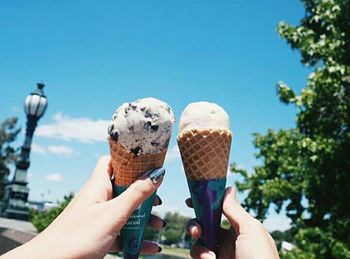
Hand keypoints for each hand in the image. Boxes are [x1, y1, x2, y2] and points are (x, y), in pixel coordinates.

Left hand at [4, 156, 165, 258]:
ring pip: (126, 212)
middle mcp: (99, 198)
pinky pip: (122, 232)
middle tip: (158, 201)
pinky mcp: (100, 235)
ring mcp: (99, 217)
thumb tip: (158, 172)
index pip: (114, 162)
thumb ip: (137, 193)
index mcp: (99, 185)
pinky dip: (136, 238)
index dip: (131, 160)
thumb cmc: (77, 237)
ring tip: (159, 225)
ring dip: (144, 218)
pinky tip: (150, 247)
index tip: (150, 162)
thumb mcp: (114, 214)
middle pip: (126, 188)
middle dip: (144, 195)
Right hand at [185, 187, 278, 258]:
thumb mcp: (250, 229)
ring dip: (198, 244)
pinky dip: (200, 255)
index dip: (205, 204)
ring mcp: (220, 253)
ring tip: (208, 255)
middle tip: (196, 230)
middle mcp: (229, 240)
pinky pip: (199, 255)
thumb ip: (235, 209)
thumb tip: (228, 188)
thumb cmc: (260, 258)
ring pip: (199, 241)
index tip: (190, 200)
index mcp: (240, 227)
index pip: (219, 211)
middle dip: (196, 224)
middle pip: (205, 224)